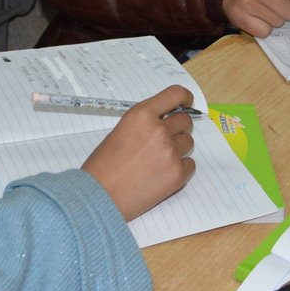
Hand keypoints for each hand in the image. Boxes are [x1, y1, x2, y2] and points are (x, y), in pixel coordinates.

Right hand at [82, 86, 197, 219]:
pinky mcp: (177, 174)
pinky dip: (180, 169)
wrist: (99, 196)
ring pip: (188, 142)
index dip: (185, 98)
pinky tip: (161, 174)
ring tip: (157, 161)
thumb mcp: (120, 131)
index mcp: (141, 115)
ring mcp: (170, 152)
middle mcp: (159, 130)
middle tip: (163, 141)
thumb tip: (165, 121)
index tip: (187, 103)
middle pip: (185, 121)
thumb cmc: (103, 166)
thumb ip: (144, 123)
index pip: (175, 94)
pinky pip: (190, 164)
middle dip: (177, 128)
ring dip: (177, 149)